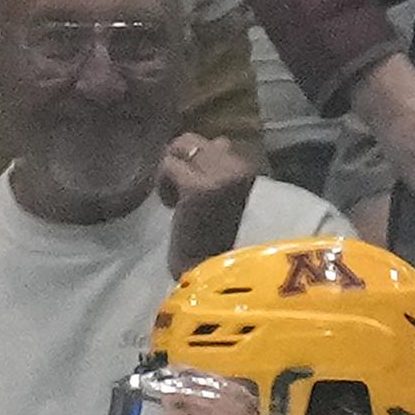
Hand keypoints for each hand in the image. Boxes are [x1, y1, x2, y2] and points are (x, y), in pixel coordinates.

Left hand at [159, 131, 262, 276]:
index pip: (219, 143)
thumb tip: (217, 141)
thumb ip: (222, 168)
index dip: (198, 161)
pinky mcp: (197, 188)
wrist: (215, 275)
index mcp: (251, 170)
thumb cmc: (219, 242)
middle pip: (194, 139)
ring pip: (180, 147)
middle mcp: (239, 167)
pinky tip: (171, 206)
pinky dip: (163, 185)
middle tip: (179, 191)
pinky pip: (168, 166)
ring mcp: (220, 175)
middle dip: (179, 160)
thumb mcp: (227, 198)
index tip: (194, 187)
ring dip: (170, 171)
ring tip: (176, 199)